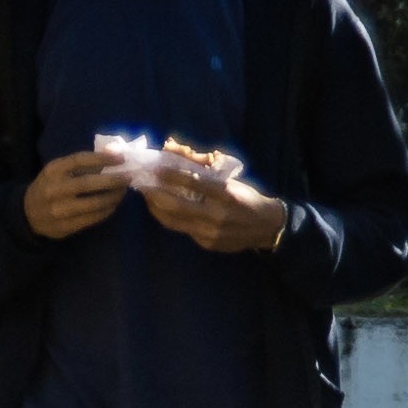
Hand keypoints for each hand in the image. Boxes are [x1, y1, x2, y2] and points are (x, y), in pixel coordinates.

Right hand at [22, 143, 139, 238]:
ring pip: (93, 203)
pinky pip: (93, 218)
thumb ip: (84, 163)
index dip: (102, 158)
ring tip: (123, 191)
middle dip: (113, 180)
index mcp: (53, 170)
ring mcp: (60, 210)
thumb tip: (115, 150)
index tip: (121, 157)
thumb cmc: (50, 186)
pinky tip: (113, 204)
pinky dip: (107, 210)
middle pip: (88, 184)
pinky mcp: (66, 226)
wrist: (29, 214)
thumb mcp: (60, 170)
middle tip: (128, 177)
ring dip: (113, 197)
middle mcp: (55, 189)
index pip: (80, 160)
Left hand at [142, 144, 289, 253]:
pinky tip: (162, 210)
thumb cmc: (247, 198)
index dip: (170, 175)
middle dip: (155, 194)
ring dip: (157, 208)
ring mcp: (210, 233)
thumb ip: (207, 177)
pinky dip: (170, 219)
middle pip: (176, 206)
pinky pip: (183, 229)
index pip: (192, 182)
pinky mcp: (207, 244)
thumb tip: (179, 163)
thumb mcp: (232, 182)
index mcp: (226, 194)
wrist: (266, 227)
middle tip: (142, 184)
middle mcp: (217, 215)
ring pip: (175, 221)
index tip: (154, 167)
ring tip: (147, 197)